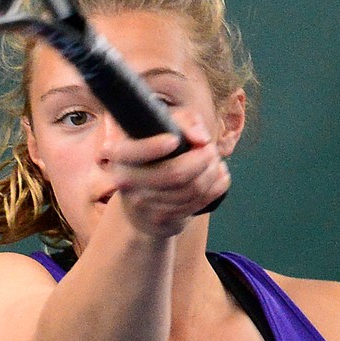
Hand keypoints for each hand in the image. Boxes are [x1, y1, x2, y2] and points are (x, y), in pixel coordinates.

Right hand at [112, 119, 230, 237]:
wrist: (143, 196)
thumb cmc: (157, 151)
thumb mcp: (165, 125)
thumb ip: (185, 121)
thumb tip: (201, 139)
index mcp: (119, 154)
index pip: (136, 153)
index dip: (155, 147)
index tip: (174, 140)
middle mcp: (126, 180)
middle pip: (174, 173)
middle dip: (202, 159)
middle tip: (211, 149)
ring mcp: (143, 204)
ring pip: (191, 189)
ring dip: (212, 172)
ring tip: (215, 161)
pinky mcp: (162, 219)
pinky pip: (197, 203)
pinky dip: (215, 187)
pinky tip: (220, 175)